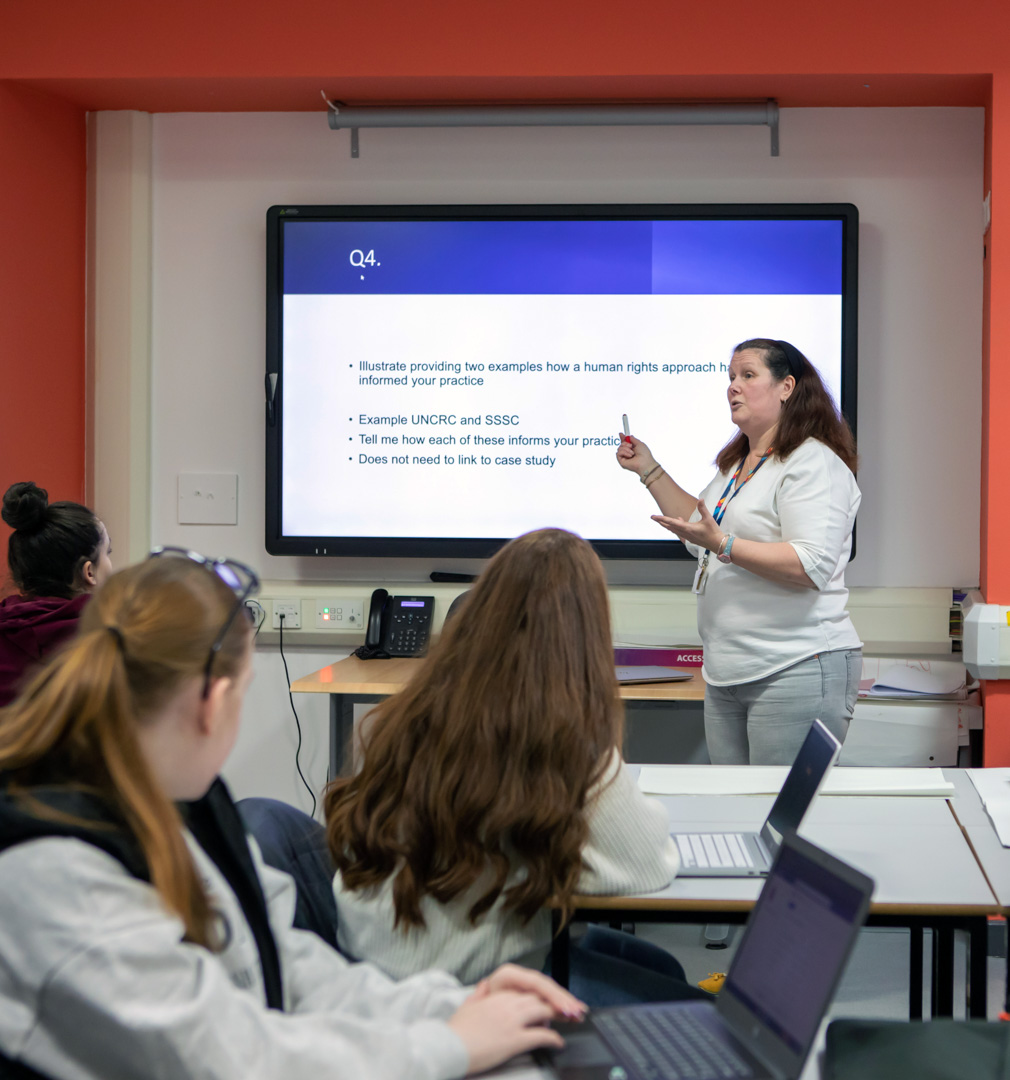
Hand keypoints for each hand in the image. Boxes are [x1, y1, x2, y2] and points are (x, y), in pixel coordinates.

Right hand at [449, 990, 565, 1074]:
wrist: (449, 1046)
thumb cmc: (456, 1030)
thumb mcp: (466, 1006)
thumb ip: (477, 994)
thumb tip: (483, 984)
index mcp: (497, 996)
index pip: (525, 992)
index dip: (539, 998)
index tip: (547, 1003)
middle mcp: (507, 1004)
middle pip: (538, 999)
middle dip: (553, 1004)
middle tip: (565, 1012)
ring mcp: (512, 1021)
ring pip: (543, 1011)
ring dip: (556, 1018)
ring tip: (566, 1024)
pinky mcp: (515, 1039)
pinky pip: (541, 1035)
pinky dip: (553, 1038)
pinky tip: (559, 1043)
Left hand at [471, 963, 585, 1019]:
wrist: (472, 1019)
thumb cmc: (478, 1014)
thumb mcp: (485, 1005)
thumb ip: (500, 1003)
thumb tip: (507, 1001)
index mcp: (508, 975)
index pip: (536, 983)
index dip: (552, 995)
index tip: (563, 1008)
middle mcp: (520, 977)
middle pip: (546, 986)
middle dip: (563, 999)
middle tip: (578, 1012)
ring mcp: (526, 985)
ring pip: (549, 991)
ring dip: (565, 1002)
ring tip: (580, 1012)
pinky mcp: (529, 995)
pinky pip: (547, 998)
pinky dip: (559, 1005)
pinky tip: (571, 1012)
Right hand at [616, 433, 656, 475]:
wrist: (645, 462)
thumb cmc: (645, 454)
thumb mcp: (639, 443)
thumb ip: (633, 439)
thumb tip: (628, 436)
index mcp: (632, 449)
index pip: (625, 443)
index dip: (622, 438)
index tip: (621, 434)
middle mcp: (628, 453)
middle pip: (621, 444)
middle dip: (625, 443)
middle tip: (631, 446)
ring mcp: (624, 457)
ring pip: (619, 448)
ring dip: (626, 448)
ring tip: (632, 453)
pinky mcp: (621, 461)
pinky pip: (618, 453)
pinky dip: (624, 452)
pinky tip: (630, 455)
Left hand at [651, 498, 723, 549]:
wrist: (718, 544)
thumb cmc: (713, 532)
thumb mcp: (708, 519)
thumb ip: (703, 509)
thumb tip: (700, 499)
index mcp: (688, 528)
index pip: (672, 522)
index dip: (662, 519)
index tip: (654, 517)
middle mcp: (685, 533)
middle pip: (670, 527)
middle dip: (661, 522)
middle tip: (654, 518)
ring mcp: (687, 536)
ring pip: (674, 530)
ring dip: (667, 524)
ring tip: (662, 520)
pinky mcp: (690, 538)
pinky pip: (679, 532)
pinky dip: (676, 526)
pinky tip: (679, 520)